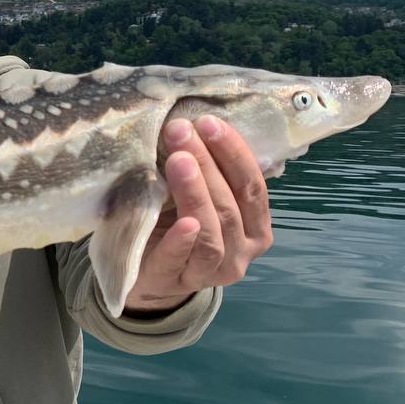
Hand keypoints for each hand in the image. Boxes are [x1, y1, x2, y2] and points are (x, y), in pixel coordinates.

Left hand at [124, 115, 273, 314]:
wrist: (149, 277)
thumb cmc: (177, 227)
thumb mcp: (199, 198)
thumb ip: (208, 173)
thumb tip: (195, 122)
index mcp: (255, 228)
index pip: (253, 188)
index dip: (234, 153)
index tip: (209, 122)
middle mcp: (241, 253)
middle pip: (231, 205)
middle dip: (207, 163)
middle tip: (182, 131)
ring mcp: (211, 272)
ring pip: (212, 230)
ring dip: (196, 191)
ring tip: (178, 159)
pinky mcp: (176, 281)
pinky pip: (181, 260)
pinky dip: (182, 240)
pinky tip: (183, 222)